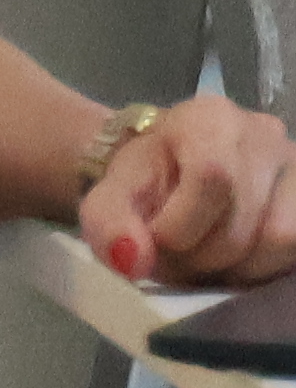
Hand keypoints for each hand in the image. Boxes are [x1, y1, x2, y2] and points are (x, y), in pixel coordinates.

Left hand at [90, 94, 295, 287]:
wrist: (172, 167)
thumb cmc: (146, 177)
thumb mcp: (112, 194)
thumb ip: (110, 223)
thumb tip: (132, 262)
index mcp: (210, 119)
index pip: (212, 176)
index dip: (180, 225)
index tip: (156, 238)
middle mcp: (264, 135)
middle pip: (243, 221)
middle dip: (200, 256)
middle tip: (174, 258)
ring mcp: (295, 166)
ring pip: (280, 239)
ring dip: (234, 267)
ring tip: (203, 258)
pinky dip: (262, 266)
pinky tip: (235, 259)